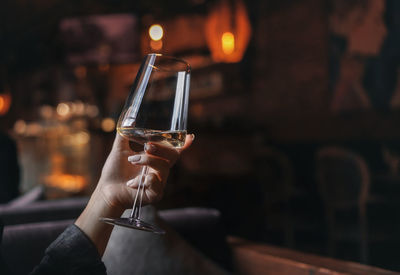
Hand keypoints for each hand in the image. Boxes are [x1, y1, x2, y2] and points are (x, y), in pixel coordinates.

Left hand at [75, 132, 193, 255]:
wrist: (106, 190)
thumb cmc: (114, 171)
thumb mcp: (119, 149)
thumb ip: (124, 134)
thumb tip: (128, 118)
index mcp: (155, 159)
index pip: (173, 151)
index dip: (184, 145)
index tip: (191, 136)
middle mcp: (160, 170)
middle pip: (173, 156)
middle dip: (161, 148)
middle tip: (146, 146)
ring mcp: (159, 183)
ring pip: (163, 168)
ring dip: (147, 161)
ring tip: (131, 160)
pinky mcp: (154, 195)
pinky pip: (156, 184)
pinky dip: (142, 180)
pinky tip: (131, 183)